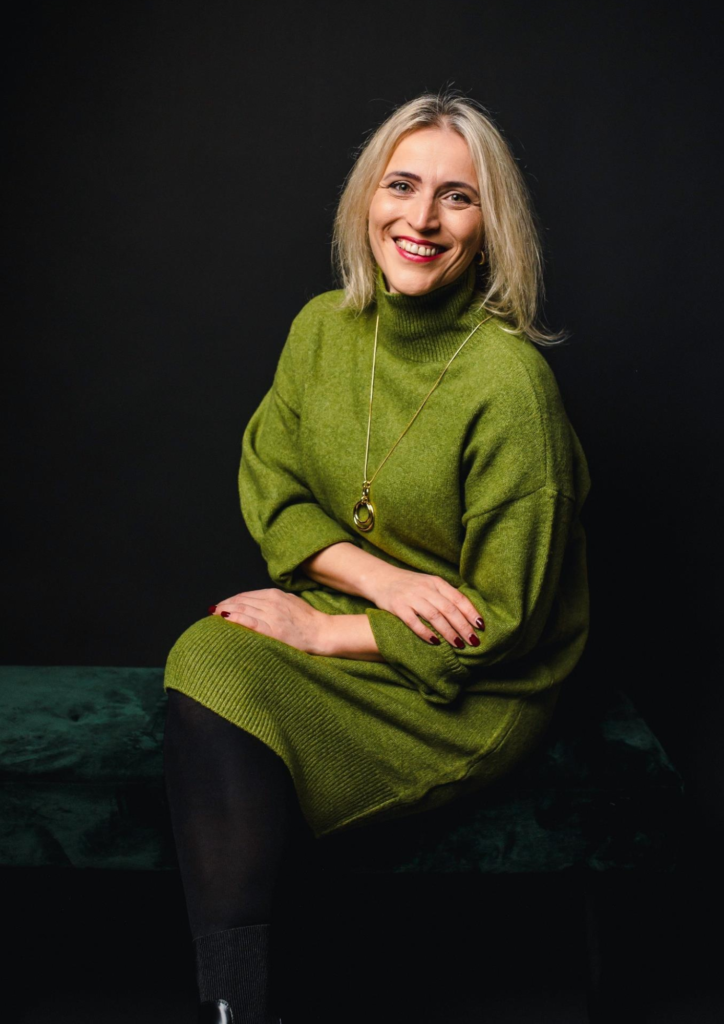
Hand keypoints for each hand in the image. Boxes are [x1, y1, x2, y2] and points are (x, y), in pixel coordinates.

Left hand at [209, 588, 325, 654]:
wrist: (321, 632)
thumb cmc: (307, 619)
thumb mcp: (289, 601)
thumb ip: (273, 600)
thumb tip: (255, 602)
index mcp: (274, 594)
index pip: (246, 595)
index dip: (231, 600)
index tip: (220, 606)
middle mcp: (271, 602)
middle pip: (241, 601)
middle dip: (224, 606)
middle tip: (212, 611)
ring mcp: (271, 616)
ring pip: (242, 610)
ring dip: (225, 612)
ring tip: (214, 616)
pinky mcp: (273, 630)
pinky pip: (250, 622)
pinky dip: (235, 619)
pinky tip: (225, 620)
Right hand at [370, 567, 484, 648]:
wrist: (381, 579)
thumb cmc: (410, 585)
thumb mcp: (429, 584)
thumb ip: (445, 596)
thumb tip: (468, 615)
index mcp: (436, 583)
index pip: (458, 598)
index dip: (471, 613)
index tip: (481, 626)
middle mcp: (425, 589)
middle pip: (449, 609)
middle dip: (463, 627)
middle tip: (473, 641)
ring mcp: (411, 598)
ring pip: (434, 616)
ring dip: (448, 632)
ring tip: (458, 645)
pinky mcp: (397, 607)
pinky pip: (414, 622)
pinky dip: (425, 633)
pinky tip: (434, 642)